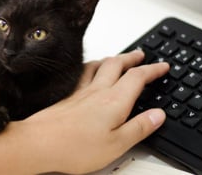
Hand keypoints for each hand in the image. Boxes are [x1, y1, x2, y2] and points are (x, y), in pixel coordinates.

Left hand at [21, 50, 168, 173]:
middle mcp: (98, 91)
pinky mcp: (67, 96)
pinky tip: (88, 70)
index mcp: (114, 102)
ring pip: (99, 65)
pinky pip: (83, 73)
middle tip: (142, 54)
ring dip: (113, 59)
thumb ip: (139, 128)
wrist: (39, 143)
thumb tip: (158, 115)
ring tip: (119, 58)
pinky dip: (91, 66)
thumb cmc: (74, 147)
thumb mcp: (117, 145)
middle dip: (133, 58)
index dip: (153, 70)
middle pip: (118, 65)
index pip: (138, 78)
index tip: (163, 66)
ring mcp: (80, 92)